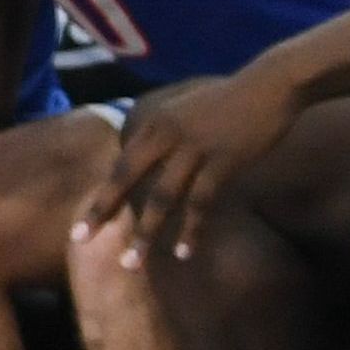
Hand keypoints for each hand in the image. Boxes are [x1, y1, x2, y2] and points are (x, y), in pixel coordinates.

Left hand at [81, 69, 300, 265]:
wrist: (269, 86)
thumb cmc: (229, 101)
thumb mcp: (184, 111)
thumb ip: (163, 133)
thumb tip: (147, 160)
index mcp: (153, 122)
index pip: (120, 164)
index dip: (103, 194)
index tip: (86, 220)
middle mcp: (165, 134)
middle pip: (126, 178)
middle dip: (102, 210)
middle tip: (80, 238)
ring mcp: (194, 148)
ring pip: (162, 198)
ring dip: (146, 233)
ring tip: (132, 263)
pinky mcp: (224, 162)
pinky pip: (201, 203)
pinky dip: (191, 230)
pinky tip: (184, 253)